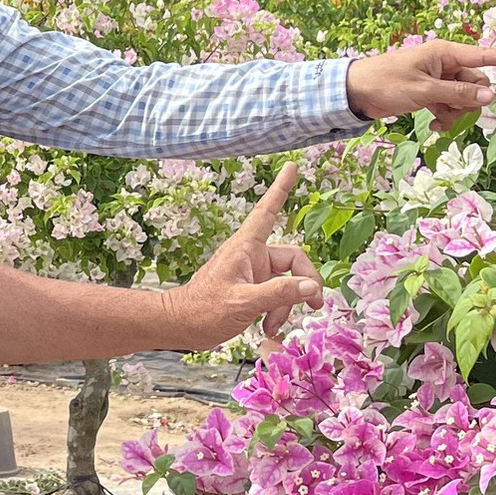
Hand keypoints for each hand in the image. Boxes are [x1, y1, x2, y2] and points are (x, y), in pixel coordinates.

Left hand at [160, 162, 323, 349]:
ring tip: (273, 326)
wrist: (181, 327)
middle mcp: (252, 256)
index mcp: (246, 247)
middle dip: (304, 284)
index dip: (281, 189)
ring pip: (288, 282)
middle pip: (294, 260)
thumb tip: (312, 287)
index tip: (293, 166)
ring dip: (287, 305)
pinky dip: (277, 311)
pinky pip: (277, 295)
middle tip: (314, 305)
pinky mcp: (252, 289)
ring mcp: (253, 273)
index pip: (268, 211)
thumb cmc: (203, 310)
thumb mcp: (243, 302)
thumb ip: (280, 293)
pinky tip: (267, 328)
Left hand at [344, 38, 495, 130]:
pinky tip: (434, 126)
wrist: (356, 93)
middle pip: (478, 85)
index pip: (485, 56)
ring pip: (466, 100)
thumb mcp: (424, 90)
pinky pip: (452, 108)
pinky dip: (446, 118)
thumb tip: (490, 97)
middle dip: (469, 101)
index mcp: (446, 53)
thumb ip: (458, 94)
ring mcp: (440, 81)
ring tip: (435, 117)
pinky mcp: (432, 96)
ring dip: (456, 113)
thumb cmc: (386, 82)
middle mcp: (447, 65)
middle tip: (447, 108)